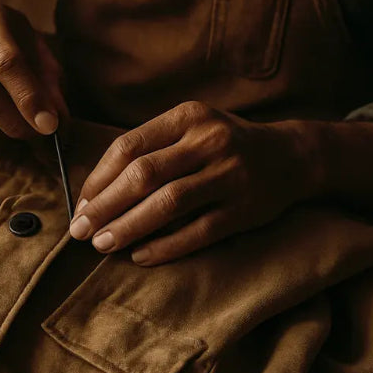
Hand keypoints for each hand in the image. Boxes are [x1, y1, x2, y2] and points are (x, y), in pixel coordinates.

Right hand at [0, 0, 67, 147]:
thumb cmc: (4, 40)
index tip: (50, 125)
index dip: (30, 98)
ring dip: (0, 134)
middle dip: (16, 122)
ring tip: (19, 130)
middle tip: (38, 134)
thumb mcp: (31, 45)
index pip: (6, 62)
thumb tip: (60, 123)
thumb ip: (49, 80)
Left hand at [69, 101, 313, 264]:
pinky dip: (165, 246)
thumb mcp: (190, 129)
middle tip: (81, 230)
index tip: (81, 203)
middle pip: (143, 175)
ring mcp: (230, 175)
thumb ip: (150, 149)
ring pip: (167, 204)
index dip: (99, 178)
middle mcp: (209, 141)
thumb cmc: (224, 145)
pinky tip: (140, 256)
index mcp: (188, 117)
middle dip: (105, 206)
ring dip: (129, 227)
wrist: (292, 157)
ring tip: (102, 245)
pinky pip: (197, 232)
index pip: (129, 146)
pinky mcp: (244, 209)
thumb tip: (96, 192)